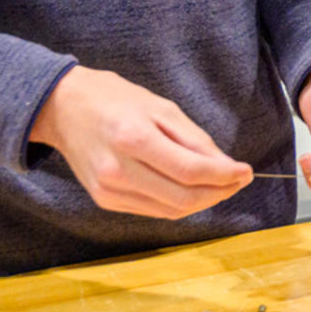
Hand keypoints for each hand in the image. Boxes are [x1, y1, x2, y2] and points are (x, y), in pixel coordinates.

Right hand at [30, 64, 252, 218]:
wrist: (64, 108)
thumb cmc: (117, 100)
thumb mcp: (162, 107)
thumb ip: (195, 139)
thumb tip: (226, 166)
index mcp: (134, 138)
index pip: (190, 171)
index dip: (224, 176)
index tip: (246, 171)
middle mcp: (118, 170)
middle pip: (182, 198)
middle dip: (218, 193)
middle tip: (238, 181)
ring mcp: (108, 190)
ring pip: (170, 210)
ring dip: (202, 202)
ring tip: (221, 185)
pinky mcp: (104, 200)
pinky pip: (152, 210)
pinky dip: (178, 203)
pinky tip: (192, 189)